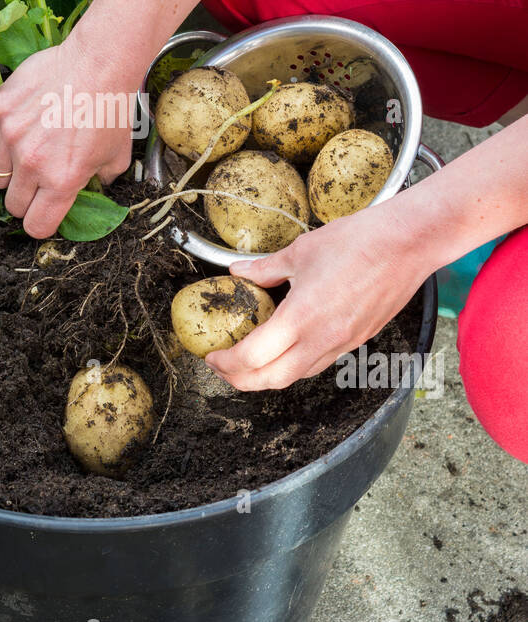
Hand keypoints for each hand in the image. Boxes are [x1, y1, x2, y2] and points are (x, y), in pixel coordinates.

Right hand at [0, 30, 135, 237]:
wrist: (98, 64)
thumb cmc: (110, 108)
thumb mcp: (117, 155)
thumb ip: (103, 181)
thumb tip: (95, 189)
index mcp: (62, 181)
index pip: (36, 226)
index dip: (41, 222)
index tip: (44, 211)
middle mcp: (32, 164)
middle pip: (13, 204)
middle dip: (26, 197)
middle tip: (38, 178)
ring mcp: (11, 137)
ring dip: (9, 169)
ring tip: (28, 149)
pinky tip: (9, 132)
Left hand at [205, 198, 430, 390]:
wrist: (408, 244)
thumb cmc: (358, 241)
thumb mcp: (300, 251)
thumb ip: (265, 268)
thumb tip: (239, 272)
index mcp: (301, 318)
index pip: (252, 358)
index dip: (225, 363)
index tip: (211, 355)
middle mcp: (322, 339)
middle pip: (272, 380)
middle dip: (241, 380)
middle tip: (222, 367)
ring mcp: (343, 344)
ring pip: (298, 376)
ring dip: (268, 376)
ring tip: (249, 361)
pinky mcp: (358, 340)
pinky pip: (320, 363)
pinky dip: (295, 364)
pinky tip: (286, 348)